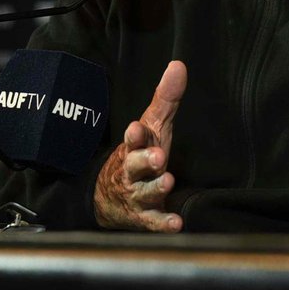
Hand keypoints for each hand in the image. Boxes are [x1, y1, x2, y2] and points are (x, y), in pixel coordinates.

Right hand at [93, 60, 186, 231]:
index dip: (135, 135)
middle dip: (144, 160)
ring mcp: (137, 195)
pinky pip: (153, 222)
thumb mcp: (152, 125)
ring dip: (156, 188)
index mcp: (134, 147)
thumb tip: (179, 65)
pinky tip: (176, 224)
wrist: (109, 196)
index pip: (132, 139)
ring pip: (144, 192)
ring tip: (168, 182)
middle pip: (135, 165)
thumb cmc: (138, 154)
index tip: (137, 128)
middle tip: (157, 156)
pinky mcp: (144, 217)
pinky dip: (163, 224)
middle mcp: (133, 171)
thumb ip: (166, 98)